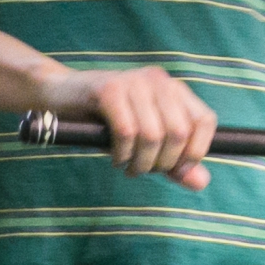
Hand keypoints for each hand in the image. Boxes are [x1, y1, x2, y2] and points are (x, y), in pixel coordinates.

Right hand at [36, 62, 216, 188]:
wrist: (59, 95)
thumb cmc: (106, 121)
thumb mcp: (145, 144)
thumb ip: (174, 163)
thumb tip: (202, 183)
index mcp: (174, 89)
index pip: (205, 120)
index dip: (196, 151)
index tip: (176, 170)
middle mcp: (158, 81)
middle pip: (179, 132)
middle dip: (163, 163)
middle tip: (144, 170)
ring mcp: (134, 82)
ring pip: (153, 135)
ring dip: (141, 163)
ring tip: (128, 167)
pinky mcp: (109, 89)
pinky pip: (126, 132)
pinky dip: (122, 154)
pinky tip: (116, 158)